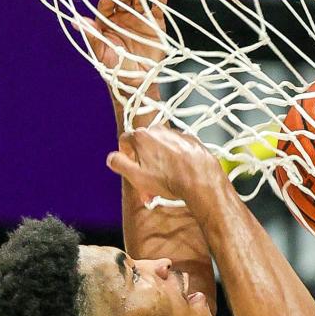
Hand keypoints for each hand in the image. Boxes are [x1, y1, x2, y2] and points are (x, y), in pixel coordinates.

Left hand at [78, 0, 168, 85]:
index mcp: (107, 22)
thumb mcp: (101, 54)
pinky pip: (158, 7)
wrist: (137, 83)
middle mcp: (123, 17)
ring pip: (139, 0)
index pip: (106, 5)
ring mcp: (140, 19)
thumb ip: (92, 36)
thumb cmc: (116, 69)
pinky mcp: (156, 24)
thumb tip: (77, 22)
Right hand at [106, 126, 223, 204]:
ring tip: (164, 184)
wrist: (202, 180)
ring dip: (159, 165)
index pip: (124, 141)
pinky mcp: (191, 141)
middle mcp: (159, 130)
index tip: (129, 168)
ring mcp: (176, 134)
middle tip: (147, 185)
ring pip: (161, 149)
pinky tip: (179, 176)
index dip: (125, 157)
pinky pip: (177, 150)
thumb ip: (120, 164)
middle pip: (144, 147)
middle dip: (143, 166)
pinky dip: (175, 161)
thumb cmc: (170, 180)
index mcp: (142, 136)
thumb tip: (112, 158)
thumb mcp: (136, 176)